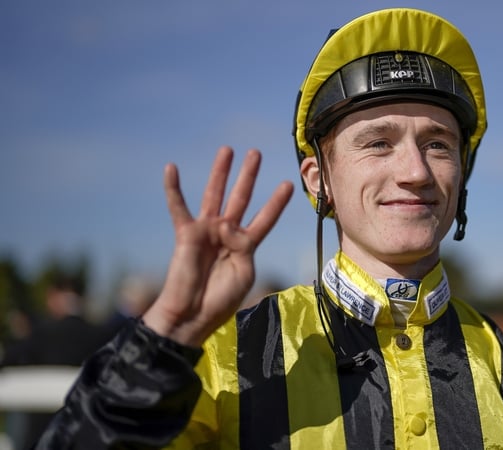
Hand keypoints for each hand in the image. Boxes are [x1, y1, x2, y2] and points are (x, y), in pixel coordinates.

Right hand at [142, 146, 293, 346]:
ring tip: (228, 150)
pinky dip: (173, 189)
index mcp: (245, 245)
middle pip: (240, 198)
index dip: (275, 203)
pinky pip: (178, 207)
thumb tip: (232, 230)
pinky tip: (170, 168)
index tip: (287, 184)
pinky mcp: (186, 234)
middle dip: (248, 175)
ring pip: (215, 195)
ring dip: (220, 172)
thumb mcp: (245, 274)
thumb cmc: (221, 300)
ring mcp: (206, 231)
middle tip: (256, 153)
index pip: (265, 218)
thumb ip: (245, 248)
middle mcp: (227, 233)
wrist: (193, 314)